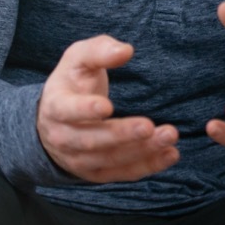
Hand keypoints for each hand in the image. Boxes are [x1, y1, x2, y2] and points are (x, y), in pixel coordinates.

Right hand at [36, 34, 179, 182]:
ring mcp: (79, 160)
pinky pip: (123, 173)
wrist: (54, 120)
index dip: (86, 109)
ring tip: (169, 137)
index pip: (68, 111)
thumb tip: (125, 50)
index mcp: (56, 106)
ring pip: (111, 159)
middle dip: (122, 135)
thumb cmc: (72, 82)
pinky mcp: (96, 173)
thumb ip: (99, 50)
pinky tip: (170, 154)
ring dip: (142, 151)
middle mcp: (63, 138)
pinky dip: (148, 166)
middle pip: (93, 141)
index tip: (107, 106)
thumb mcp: (78, 58)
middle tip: (150, 126)